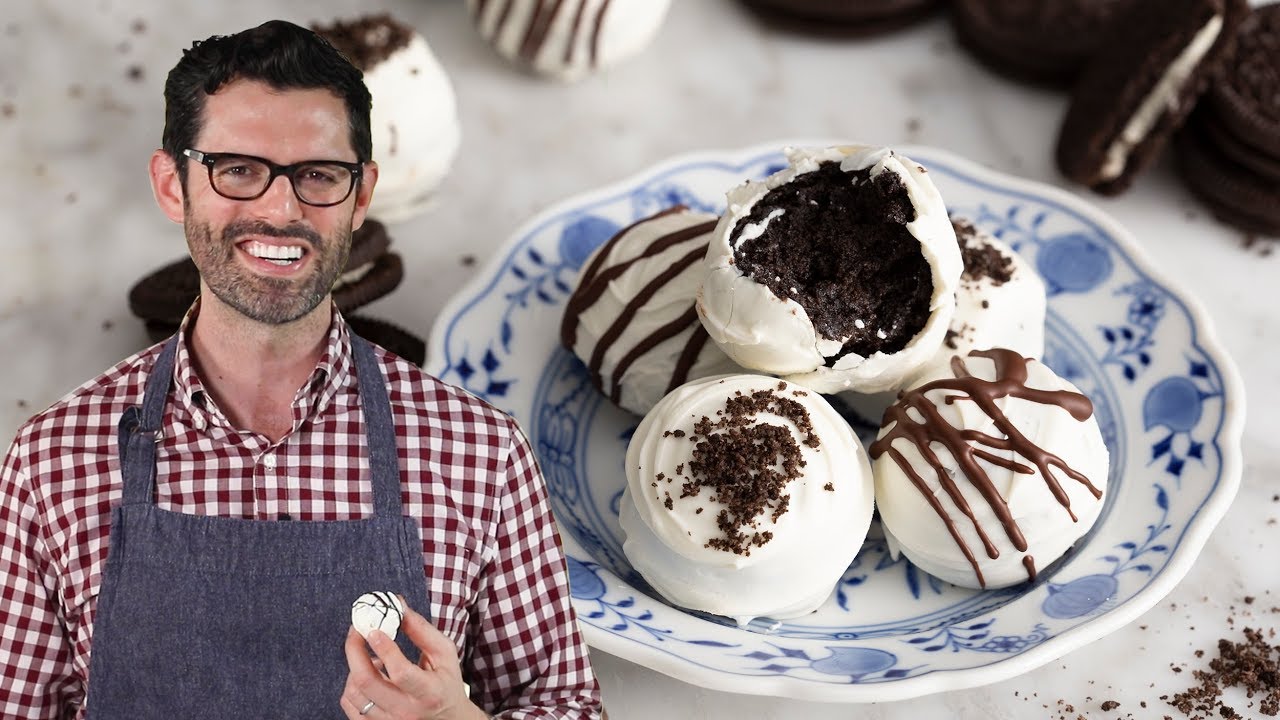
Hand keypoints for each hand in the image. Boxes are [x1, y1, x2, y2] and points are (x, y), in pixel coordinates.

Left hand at [340, 603, 485, 719]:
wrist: (448, 719)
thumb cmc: (446, 682)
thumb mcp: (444, 653)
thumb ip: (421, 629)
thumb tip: (397, 604)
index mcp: (429, 692)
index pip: (401, 672)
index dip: (385, 649)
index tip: (373, 629)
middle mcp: (407, 711)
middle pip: (367, 682)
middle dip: (355, 650)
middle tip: (357, 630)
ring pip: (354, 692)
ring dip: (356, 666)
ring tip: (372, 656)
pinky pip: (349, 704)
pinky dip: (352, 685)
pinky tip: (369, 675)